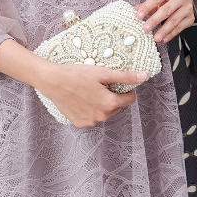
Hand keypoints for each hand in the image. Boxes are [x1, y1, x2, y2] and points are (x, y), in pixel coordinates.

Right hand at [33, 61, 147, 128]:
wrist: (53, 81)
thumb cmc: (77, 74)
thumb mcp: (103, 73)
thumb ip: (125, 77)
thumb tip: (144, 76)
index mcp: (110, 104)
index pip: (129, 99)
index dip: (126, 89)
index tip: (115, 82)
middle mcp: (102, 116)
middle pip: (116, 106)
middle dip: (112, 96)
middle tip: (99, 84)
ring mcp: (90, 122)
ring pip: (104, 112)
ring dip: (101, 103)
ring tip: (89, 91)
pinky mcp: (80, 123)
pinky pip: (92, 117)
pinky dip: (90, 109)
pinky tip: (82, 99)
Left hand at [136, 0, 194, 42]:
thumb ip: (148, 4)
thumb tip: (136, 10)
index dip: (147, 8)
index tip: (139, 17)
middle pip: (166, 10)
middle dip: (155, 20)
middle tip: (145, 29)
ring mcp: (187, 7)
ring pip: (174, 21)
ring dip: (164, 31)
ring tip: (155, 38)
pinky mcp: (190, 17)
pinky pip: (180, 28)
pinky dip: (171, 34)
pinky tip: (164, 39)